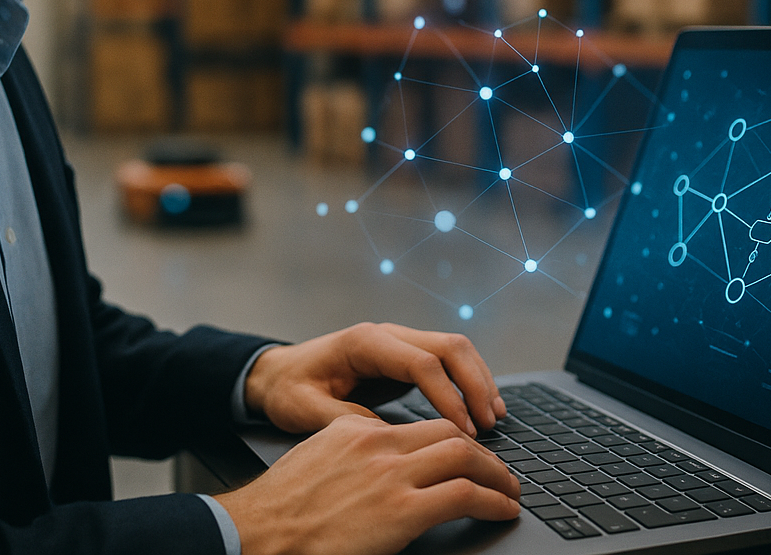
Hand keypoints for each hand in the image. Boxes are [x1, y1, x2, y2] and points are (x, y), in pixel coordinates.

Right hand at [214, 414, 520, 554]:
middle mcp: (378, 444)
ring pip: (466, 456)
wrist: (258, 535)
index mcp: (355, 434)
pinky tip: (503, 510)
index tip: (467, 455)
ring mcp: (392, 475)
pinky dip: (494, 500)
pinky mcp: (403, 509)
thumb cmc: (279, 516)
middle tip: (499, 472)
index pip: (420, 426)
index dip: (453, 440)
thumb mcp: (315, 468)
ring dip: (497, 474)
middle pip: (449, 433)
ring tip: (510, 491)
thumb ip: (350, 461)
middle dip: (481, 453)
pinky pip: (467, 494)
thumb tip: (373, 478)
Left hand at [244, 322, 507, 436]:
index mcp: (364, 342)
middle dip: (474, 384)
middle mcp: (386, 334)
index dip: (447, 396)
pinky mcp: (404, 356)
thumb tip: (387, 437)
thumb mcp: (305, 410)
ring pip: (454, 349)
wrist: (276, 373)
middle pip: (448, 346)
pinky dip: (468, 381)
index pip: (420, 363)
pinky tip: (479, 409)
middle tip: (488, 424)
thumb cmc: (287, 390)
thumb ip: (345, 421)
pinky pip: (447, 361)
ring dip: (478, 380)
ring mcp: (398, 341)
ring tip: (495, 417)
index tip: (462, 431)